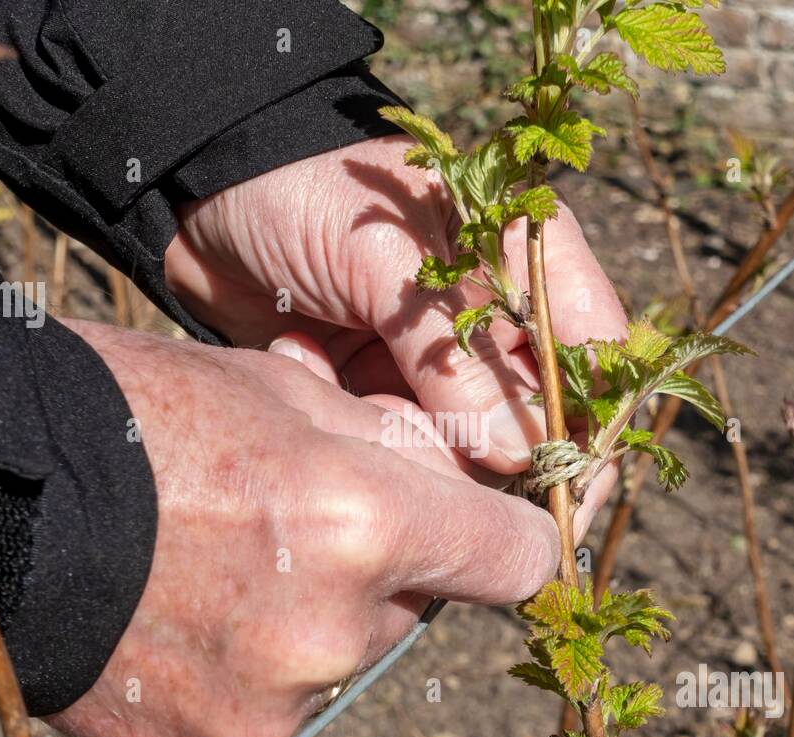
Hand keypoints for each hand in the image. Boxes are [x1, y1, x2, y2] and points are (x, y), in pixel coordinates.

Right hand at [47, 320, 568, 736]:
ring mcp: (267, 707)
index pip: (513, 562)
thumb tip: (460, 480)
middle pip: (413, 610)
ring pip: (339, 660)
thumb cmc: (131, 416)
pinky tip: (177, 621)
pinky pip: (268, 708)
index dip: (501, 539)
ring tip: (212, 568)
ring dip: (307, 623)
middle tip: (284, 525)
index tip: (481, 532)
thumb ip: (391, 446)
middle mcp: (330, 633)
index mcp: (361, 524)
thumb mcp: (277, 389)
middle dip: (375, 571)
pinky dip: (243, 672)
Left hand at [164, 135, 628, 476]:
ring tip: (366, 411)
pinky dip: (376, 440)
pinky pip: (407, 444)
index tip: (574, 485)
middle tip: (460, 483)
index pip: (593, 348)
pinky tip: (323, 386)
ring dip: (429, 448)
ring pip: (472, 441)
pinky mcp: (386, 392)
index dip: (595, 419)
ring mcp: (438, 359)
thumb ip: (454, 355)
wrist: (199, 194)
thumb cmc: (301, 194)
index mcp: (522, 256)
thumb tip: (522, 455)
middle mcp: (492, 316)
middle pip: (541, 411)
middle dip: (509, 455)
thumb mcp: (384, 261)